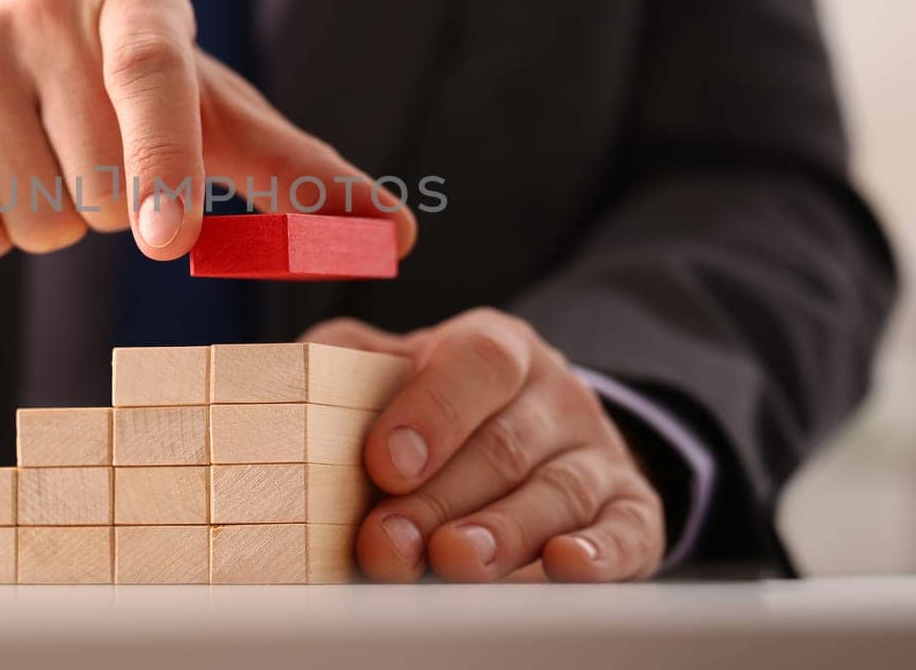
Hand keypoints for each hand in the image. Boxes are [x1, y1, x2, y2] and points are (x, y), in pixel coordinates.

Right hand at [0, 0, 416, 260]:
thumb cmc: (117, 86)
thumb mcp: (207, 107)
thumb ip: (296, 174)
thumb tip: (400, 239)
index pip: (153, 76)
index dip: (167, 160)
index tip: (172, 241)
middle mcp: (40, 7)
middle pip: (98, 191)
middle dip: (110, 207)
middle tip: (92, 153)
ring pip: (34, 222)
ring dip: (51, 224)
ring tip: (38, 156)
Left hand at [303, 309, 665, 581]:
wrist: (535, 430)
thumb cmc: (438, 408)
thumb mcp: (392, 369)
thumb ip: (342, 367)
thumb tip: (282, 377)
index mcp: (495, 347)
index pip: (474, 363)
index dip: (431, 412)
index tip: (384, 463)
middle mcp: (554, 394)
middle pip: (503, 445)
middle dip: (440, 499)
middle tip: (388, 545)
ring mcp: (597, 452)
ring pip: (557, 492)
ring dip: (503, 533)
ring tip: (455, 563)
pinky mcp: (632, 511)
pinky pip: (624, 532)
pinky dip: (599, 553)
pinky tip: (565, 568)